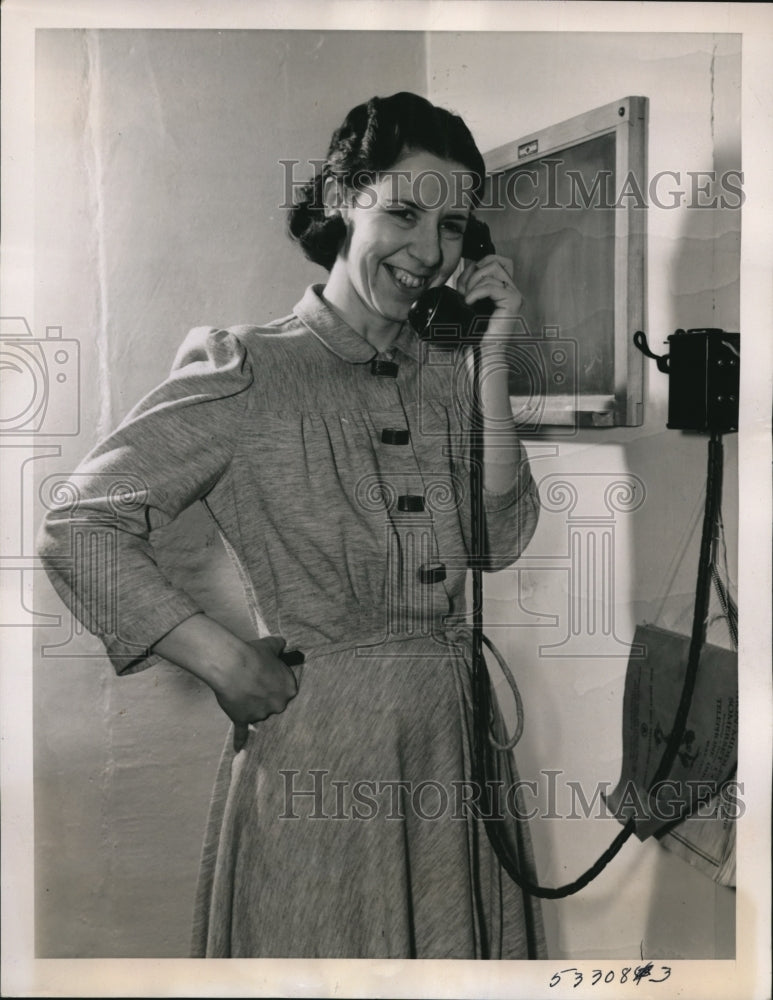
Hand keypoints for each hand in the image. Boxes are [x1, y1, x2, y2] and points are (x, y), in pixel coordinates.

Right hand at [210, 635, 297, 750]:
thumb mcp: (271, 645)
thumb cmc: (253, 654)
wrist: (232, 665)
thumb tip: (281, 643)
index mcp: (289, 689)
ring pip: (257, 712)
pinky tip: (239, 749)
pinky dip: (241, 739)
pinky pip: (243, 732)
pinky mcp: (243, 719)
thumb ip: (279, 645)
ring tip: (240, 689)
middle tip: (253, 683)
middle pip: (273, 703)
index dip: (274, 682)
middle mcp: (278, 705)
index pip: (286, 689)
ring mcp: (260, 714)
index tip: (266, 676)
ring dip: (249, 704)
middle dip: (264, 695)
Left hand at [456, 254, 522, 339]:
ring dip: (474, 283)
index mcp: (504, 289)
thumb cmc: (478, 331)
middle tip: (466, 290)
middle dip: (475, 272)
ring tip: (468, 299)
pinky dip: (476, 292)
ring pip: (493, 271)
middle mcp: (512, 290)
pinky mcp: (513, 301)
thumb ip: (471, 283)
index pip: (498, 261)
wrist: (485, 350)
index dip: (481, 263)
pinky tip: (470, 302)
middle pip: (495, 262)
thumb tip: (469, 267)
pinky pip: (491, 286)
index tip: (468, 279)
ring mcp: (515, 294)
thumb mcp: (470, 299)